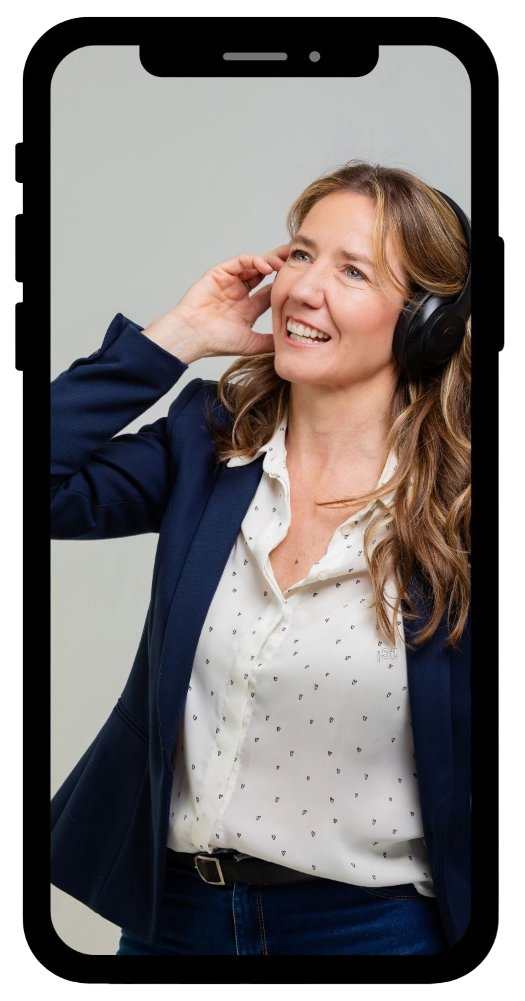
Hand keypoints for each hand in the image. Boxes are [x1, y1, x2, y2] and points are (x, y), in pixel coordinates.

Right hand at [162, 244, 290, 360]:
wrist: (192, 337)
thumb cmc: (216, 342)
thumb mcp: (251, 343)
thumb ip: (270, 341)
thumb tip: (292, 343)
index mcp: (247, 308)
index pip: (271, 290)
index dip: (286, 283)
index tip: (302, 279)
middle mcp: (239, 293)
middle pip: (265, 273)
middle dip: (281, 264)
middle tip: (299, 257)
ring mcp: (229, 282)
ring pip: (254, 265)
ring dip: (270, 261)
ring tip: (283, 263)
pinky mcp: (219, 273)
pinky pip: (240, 262)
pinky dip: (254, 260)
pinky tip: (267, 266)